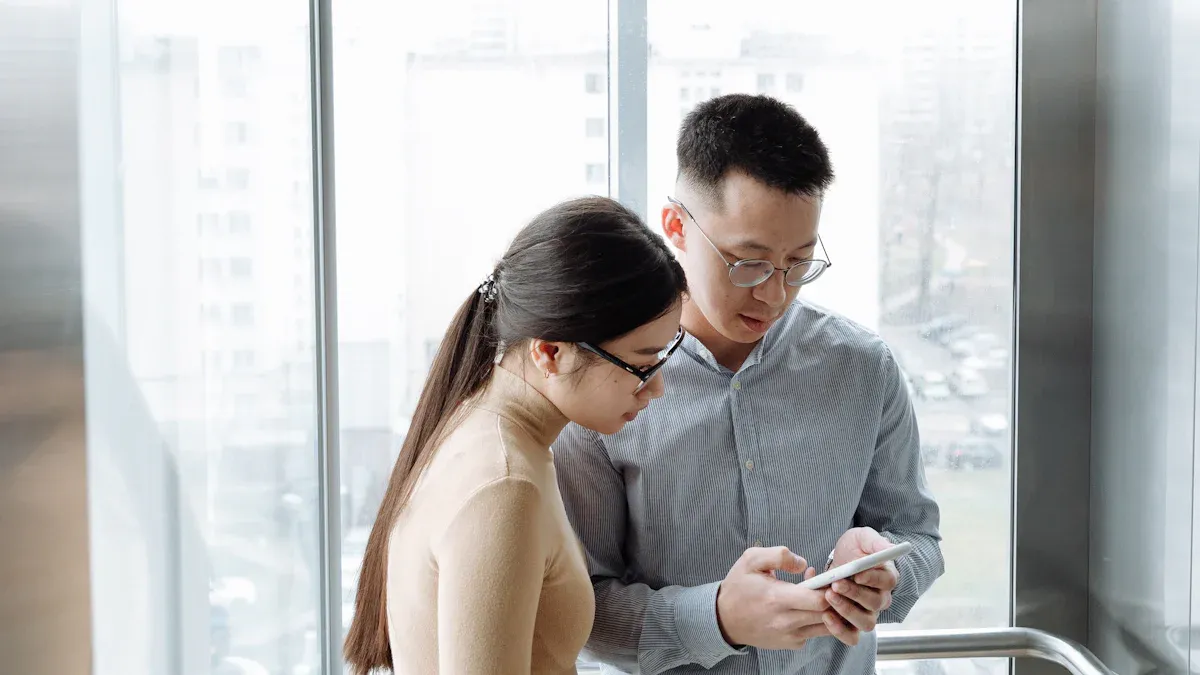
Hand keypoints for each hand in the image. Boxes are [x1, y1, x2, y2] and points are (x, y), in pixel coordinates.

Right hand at [715, 546, 832, 650]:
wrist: (724, 619)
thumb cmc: (738, 587)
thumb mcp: (751, 560)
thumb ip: (779, 555)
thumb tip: (804, 564)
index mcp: (776, 598)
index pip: (818, 600)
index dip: (829, 588)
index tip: (827, 578)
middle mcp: (785, 621)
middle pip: (827, 614)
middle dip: (833, 599)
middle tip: (828, 585)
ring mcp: (789, 635)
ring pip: (826, 627)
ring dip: (829, 612)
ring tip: (820, 596)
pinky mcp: (791, 643)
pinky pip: (814, 633)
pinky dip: (817, 621)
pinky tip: (806, 607)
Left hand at [823, 527, 899, 645]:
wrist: (839, 560)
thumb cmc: (855, 548)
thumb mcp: (863, 538)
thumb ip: (875, 542)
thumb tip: (888, 548)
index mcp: (886, 577)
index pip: (887, 581)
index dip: (872, 579)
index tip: (857, 574)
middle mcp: (880, 598)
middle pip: (875, 604)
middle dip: (854, 594)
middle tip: (835, 584)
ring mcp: (867, 612)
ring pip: (866, 623)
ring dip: (846, 611)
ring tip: (828, 597)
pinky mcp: (851, 622)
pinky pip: (851, 635)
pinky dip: (839, 630)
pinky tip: (826, 616)